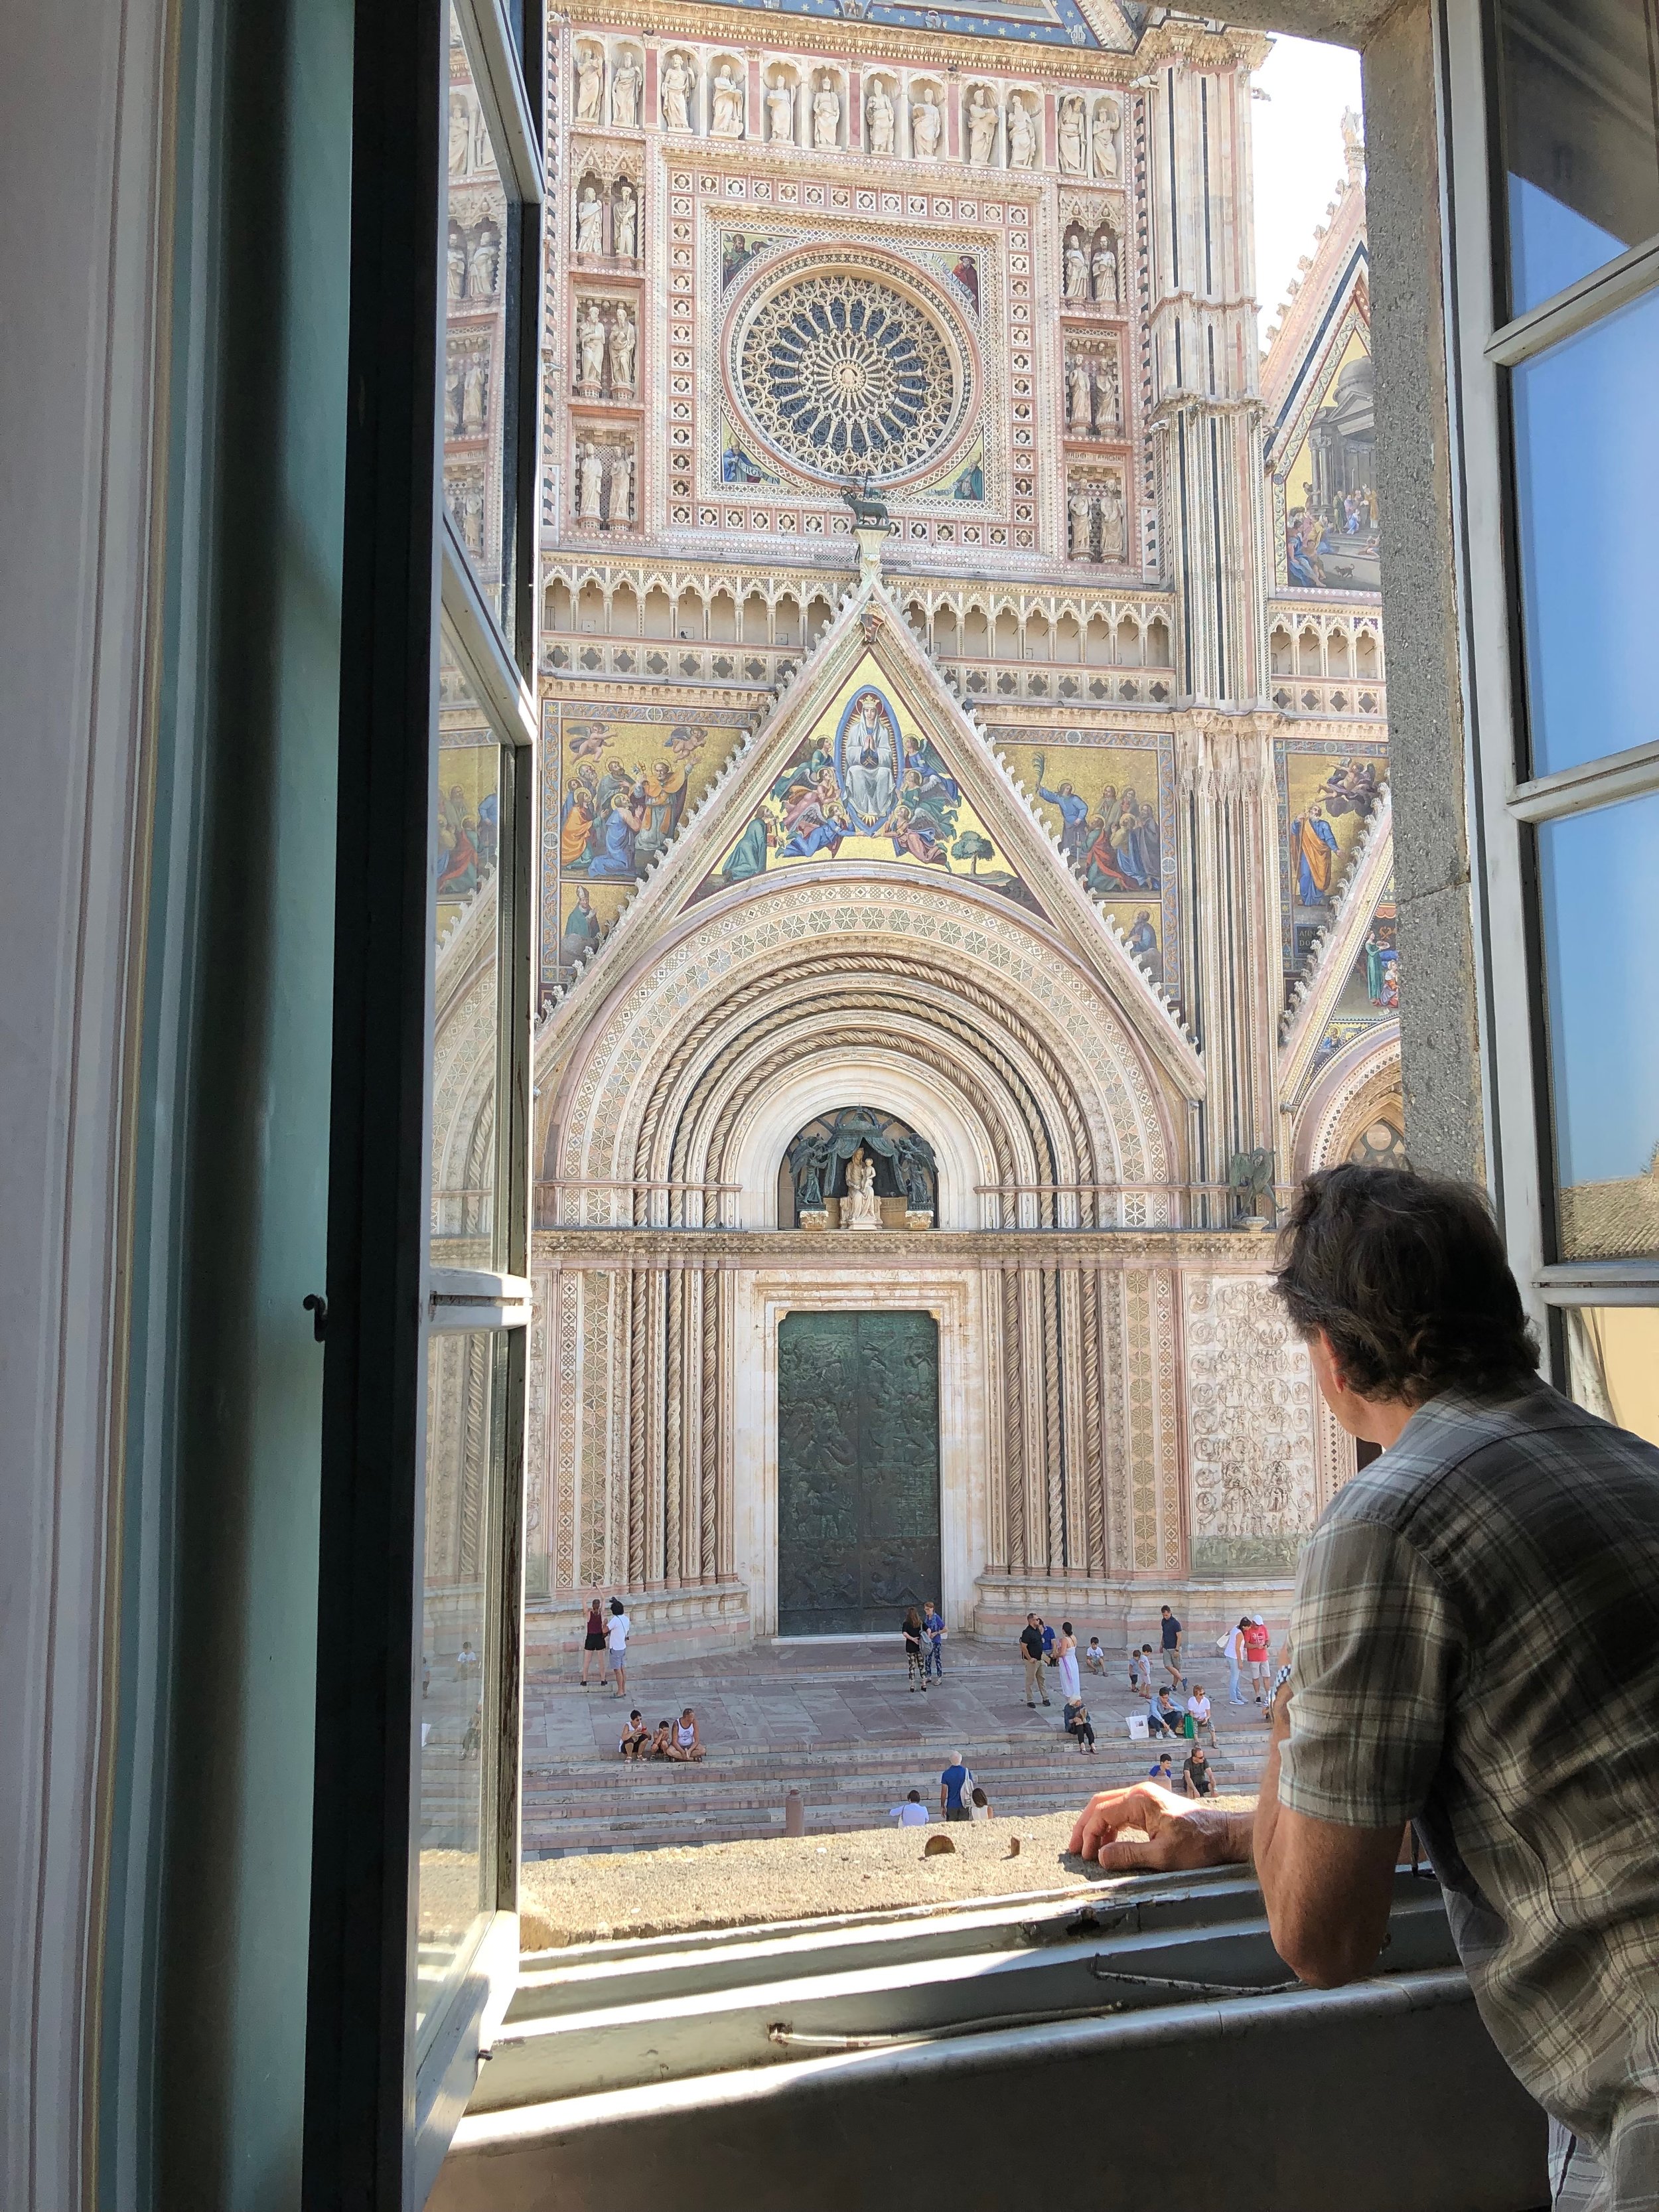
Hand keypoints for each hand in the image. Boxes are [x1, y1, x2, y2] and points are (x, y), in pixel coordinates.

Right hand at [1068, 1782, 1250, 1870]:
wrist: (1226, 1836)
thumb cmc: (1199, 1845)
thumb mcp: (1163, 1856)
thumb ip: (1129, 1854)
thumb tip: (1101, 1857)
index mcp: (1140, 1800)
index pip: (1102, 1812)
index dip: (1088, 1834)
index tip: (1084, 1856)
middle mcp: (1140, 1792)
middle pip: (1101, 1804)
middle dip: (1085, 1827)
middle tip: (1074, 1849)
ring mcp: (1146, 1798)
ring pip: (1110, 1807)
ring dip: (1097, 1828)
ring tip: (1089, 1850)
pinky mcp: (1152, 1806)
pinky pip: (1122, 1813)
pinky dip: (1111, 1827)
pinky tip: (1109, 1845)